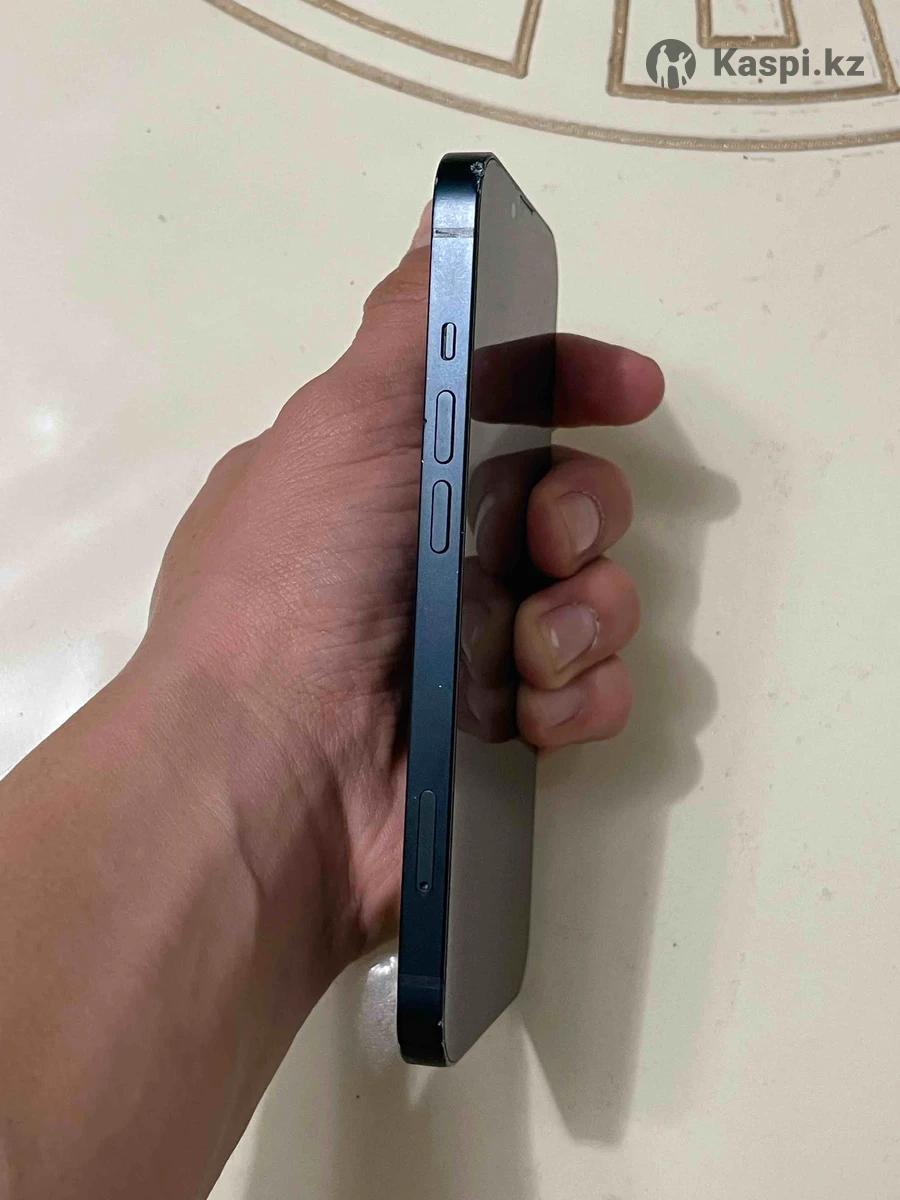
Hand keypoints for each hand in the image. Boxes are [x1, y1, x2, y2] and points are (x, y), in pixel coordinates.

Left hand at [143, 206, 663, 959]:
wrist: (268, 775)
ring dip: (583, 614)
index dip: (575, 387)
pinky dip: (578, 695)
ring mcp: (473, 651)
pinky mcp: (504, 737)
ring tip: (524, 648)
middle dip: (582, 510)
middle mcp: (435, 559)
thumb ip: (413, 325)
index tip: (630, 389)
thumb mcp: (342, 421)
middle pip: (569, 503)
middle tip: (545, 539)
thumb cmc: (297, 578)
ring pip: (595, 601)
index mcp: (393, 478)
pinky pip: (595, 694)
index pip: (508, 408)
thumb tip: (445, 218)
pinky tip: (528, 709)